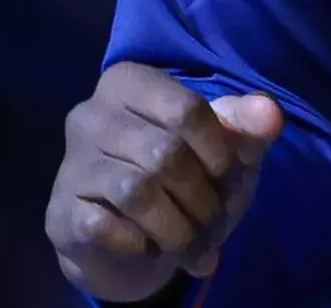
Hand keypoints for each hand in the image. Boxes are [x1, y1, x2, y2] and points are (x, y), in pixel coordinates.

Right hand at [48, 63, 284, 301]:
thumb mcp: (221, 150)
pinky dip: (142, 243)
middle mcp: (91, 114)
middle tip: (216, 222)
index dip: (220, 150)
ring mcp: (72, 162)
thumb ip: (245, 128)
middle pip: (166, 153)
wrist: (128, 237)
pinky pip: (106, 226)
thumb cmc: (182, 178)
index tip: (230, 177)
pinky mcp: (61, 210)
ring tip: (196, 245)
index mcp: (130, 82)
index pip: (188, 109)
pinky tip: (154, 248)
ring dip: (179, 228)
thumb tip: (270, 114)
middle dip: (203, 198)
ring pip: (137, 190)